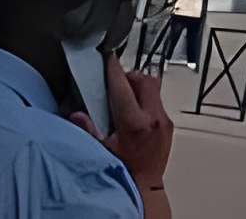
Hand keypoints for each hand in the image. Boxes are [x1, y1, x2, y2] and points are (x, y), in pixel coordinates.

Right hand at [75, 58, 175, 188]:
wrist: (145, 187)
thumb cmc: (124, 172)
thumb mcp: (101, 151)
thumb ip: (89, 130)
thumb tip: (76, 114)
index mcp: (136, 124)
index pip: (124, 88)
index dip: (114, 71)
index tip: (108, 59)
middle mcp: (154, 119)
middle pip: (145, 81)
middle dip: (129, 77)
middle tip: (114, 82)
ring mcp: (164, 121)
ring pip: (154, 89)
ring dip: (138, 88)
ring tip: (121, 98)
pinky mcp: (169, 125)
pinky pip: (157, 102)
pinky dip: (144, 100)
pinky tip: (132, 112)